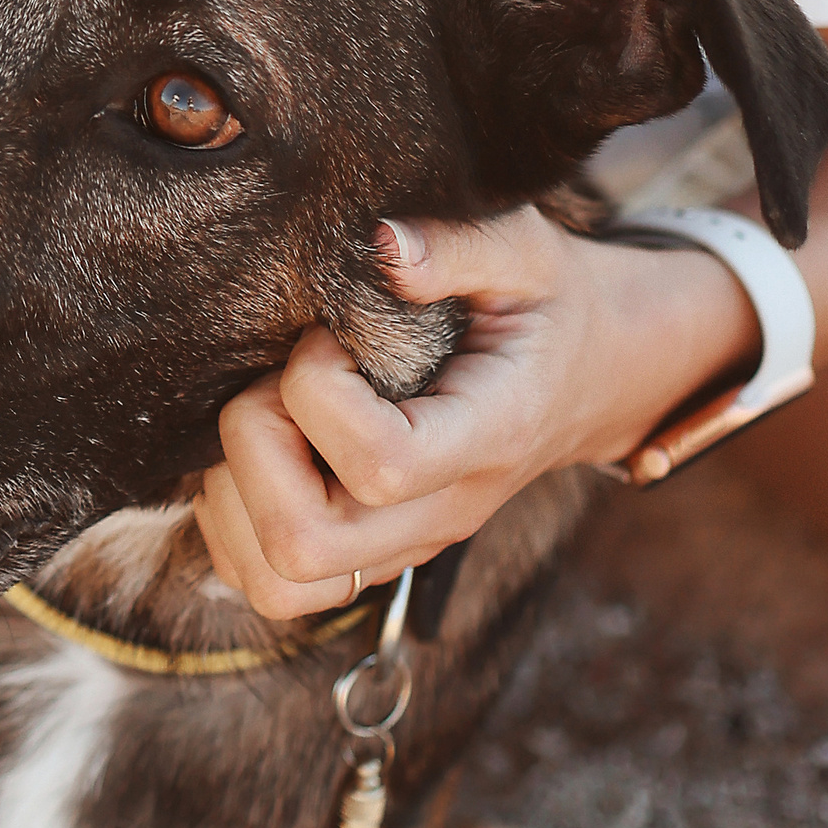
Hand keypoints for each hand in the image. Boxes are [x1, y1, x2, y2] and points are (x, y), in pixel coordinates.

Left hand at [194, 209, 759, 620]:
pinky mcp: (373, 556)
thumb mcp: (524, 252)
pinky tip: (261, 452)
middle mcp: (444, 512)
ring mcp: (407, 545)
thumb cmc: (545, 306)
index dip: (317, 392)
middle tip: (277, 382)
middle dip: (254, 447)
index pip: (382, 465)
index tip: (323, 337)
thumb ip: (459, 245)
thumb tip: (380, 243)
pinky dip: (235, 526)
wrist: (592, 377)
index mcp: (487, 436)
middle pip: (305, 542)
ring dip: (236, 498)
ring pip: (279, 581)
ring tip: (266, 420)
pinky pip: (272, 583)